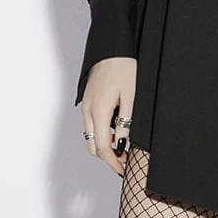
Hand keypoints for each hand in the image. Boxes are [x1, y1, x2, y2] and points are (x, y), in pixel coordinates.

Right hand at [81, 56, 136, 176]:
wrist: (111, 47)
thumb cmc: (123, 67)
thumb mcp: (131, 96)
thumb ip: (126, 122)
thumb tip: (122, 144)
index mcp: (98, 112)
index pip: (103, 148)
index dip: (114, 162)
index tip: (125, 170)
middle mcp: (88, 111)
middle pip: (93, 146)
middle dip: (108, 157)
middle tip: (126, 159)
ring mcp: (86, 105)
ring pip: (91, 136)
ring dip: (105, 145)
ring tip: (124, 144)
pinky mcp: (88, 100)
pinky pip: (92, 124)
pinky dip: (102, 132)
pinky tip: (117, 129)